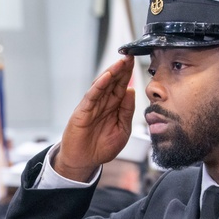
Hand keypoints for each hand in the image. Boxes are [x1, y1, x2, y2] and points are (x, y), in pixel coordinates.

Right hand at [56, 55, 136, 180]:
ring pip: (103, 86)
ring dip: (111, 73)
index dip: (128, 75)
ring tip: (121, 62)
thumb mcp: (122, 130)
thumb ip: (127, 111)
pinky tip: (106, 77)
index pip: (122, 87)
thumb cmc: (102, 148)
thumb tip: (131, 91)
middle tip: (130, 56)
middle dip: (122, 69)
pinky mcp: (82, 112)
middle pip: (113, 82)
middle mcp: (103, 103)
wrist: (84, 162)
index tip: (135, 62)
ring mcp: (92, 106)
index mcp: (114, 107)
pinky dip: (98, 86)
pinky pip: (92, 96)